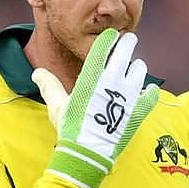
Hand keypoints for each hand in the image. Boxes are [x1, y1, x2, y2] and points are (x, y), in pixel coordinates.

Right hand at [34, 29, 158, 187]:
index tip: (112, 35)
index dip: (108, 39)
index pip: (102, 49)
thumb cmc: (70, 128)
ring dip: (138, 67)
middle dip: (127, 44)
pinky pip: (150, 96)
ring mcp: (127, 96)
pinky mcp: (138, 111)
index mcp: (91, 78)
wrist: (87, 152)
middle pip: (124, 54)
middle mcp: (112, 82)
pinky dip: (151, 91)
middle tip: (130, 39)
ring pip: (139, 71)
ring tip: (137, 66)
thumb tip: (37, 72)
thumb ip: (49, 86)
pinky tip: (151, 89)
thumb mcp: (56, 105)